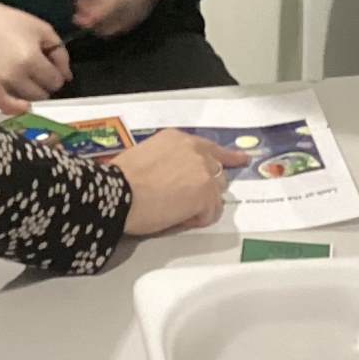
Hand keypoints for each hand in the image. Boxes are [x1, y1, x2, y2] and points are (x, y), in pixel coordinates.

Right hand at [0, 0, 71, 99]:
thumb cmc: (10, 22)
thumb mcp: (42, 29)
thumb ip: (60, 53)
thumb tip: (67, 77)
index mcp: (30, 60)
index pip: (56, 82)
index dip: (55, 72)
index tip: (47, 63)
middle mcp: (14, 78)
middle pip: (41, 96)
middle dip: (42, 84)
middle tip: (34, 70)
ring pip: (24, 102)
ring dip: (27, 91)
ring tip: (20, 75)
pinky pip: (4, 103)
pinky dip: (9, 97)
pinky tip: (8, 84)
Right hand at [112, 130, 249, 234]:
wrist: (117, 194)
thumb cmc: (120, 179)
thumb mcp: (145, 155)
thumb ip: (167, 160)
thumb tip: (172, 177)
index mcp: (177, 139)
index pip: (209, 147)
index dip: (227, 156)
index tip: (241, 159)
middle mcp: (194, 151)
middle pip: (216, 172)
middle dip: (206, 188)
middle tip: (191, 202)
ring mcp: (203, 172)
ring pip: (215, 195)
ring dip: (200, 205)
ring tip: (173, 211)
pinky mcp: (206, 195)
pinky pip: (209, 214)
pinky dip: (195, 220)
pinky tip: (175, 218)